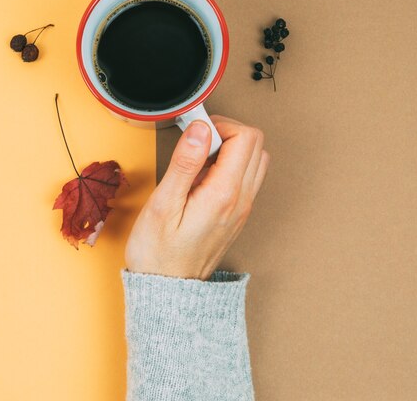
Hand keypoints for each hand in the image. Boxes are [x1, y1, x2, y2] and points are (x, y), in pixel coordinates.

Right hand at [125, 115, 269, 279]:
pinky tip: (205, 176)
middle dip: (229, 132)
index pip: (245, 138)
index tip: (196, 130)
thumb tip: (201, 129)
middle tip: (198, 141)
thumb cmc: (159, 254)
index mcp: (224, 194)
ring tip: (200, 159)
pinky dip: (232, 165)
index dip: (221, 124)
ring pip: (256, 160)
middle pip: (256, 145)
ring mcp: (242, 209)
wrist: (169, 291)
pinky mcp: (237, 215)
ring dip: (233, 148)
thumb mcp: (163, 204)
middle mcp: (241, 200)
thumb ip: (185, 163)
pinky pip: (247, 178)